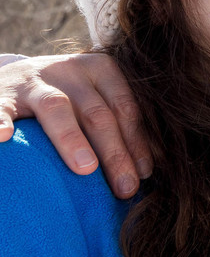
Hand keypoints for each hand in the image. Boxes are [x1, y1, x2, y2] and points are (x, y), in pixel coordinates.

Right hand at [0, 53, 150, 198]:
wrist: (11, 78)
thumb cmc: (64, 99)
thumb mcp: (91, 100)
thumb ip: (116, 124)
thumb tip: (147, 169)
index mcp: (100, 69)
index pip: (124, 108)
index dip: (138, 141)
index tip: (146, 173)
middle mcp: (69, 70)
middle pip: (97, 114)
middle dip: (115, 153)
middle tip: (126, 187)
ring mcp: (33, 82)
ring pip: (57, 108)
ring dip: (73, 139)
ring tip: (87, 169)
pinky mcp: (2, 95)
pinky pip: (1, 109)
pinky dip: (0, 121)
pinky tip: (4, 138)